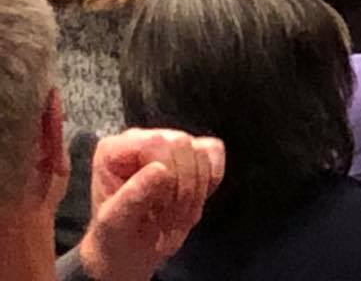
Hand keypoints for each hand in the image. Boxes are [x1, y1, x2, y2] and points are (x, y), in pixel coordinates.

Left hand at [79, 128, 224, 280]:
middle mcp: (141, 138)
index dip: (168, 177)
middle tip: (170, 224)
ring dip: (196, 194)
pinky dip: (210, 181)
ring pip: (201, 151)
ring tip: (178, 220)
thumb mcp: (114, 226)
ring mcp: (168, 142)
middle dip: (183, 190)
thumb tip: (160, 170)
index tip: (159, 213)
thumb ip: (132, 198)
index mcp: (114, 150)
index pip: (156, 143)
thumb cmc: (115, 239)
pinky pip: (214, 152)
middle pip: (182, 144)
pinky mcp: (190, 151)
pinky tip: (193, 203)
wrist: (129, 253)